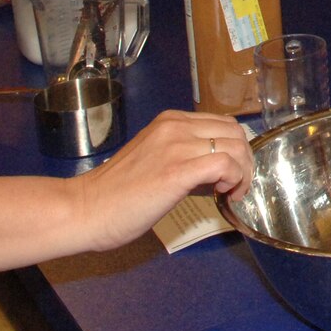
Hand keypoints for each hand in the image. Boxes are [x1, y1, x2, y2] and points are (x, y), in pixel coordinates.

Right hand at [69, 109, 252, 252]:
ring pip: (235, 146)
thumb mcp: (154, 160)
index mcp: (169, 122)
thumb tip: (215, 171)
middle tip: (237, 184)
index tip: (232, 173)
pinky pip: (226, 164)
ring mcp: (176, 146)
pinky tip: (224, 195)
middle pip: (234, 131)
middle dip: (245, 159)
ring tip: (231, 192)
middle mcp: (175, 127)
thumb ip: (183, 157)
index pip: (223, 123)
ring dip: (243, 172)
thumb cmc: (115, 195)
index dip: (236, 147)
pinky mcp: (177, 171)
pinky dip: (235, 179)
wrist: (86, 209)